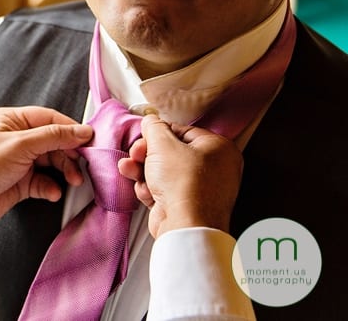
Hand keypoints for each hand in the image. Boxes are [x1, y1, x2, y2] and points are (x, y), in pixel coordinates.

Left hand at [0, 106, 93, 222]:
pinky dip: (51, 187)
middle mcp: (16, 138)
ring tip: (73, 180)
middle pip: (53, 142)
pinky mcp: (20, 182)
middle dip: (69, 154)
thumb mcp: (21, 144)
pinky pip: (43, 182)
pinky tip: (53, 192)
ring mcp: (18, 160)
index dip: (70, 129)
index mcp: (11, 120)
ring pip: (51, 162)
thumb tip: (82, 130)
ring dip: (64, 171)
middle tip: (83, 164)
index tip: (89, 139)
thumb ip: (54, 136)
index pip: (49, 119)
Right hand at [117, 114, 242, 237]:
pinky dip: (150, 189)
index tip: (144, 136)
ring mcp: (201, 189)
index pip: (182, 131)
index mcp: (218, 148)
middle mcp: (214, 168)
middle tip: (136, 153)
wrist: (185, 226)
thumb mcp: (163, 144)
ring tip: (129, 168)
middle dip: (146, 154)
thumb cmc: (183, 183)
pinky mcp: (186, 206)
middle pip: (170, 153)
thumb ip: (154, 127)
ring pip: (163, 172)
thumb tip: (151, 120)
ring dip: (142, 170)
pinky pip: (164, 190)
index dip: (158, 134)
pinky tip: (143, 190)